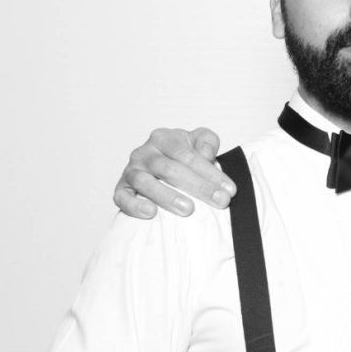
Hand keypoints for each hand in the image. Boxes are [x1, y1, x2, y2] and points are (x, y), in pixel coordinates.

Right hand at [113, 127, 234, 217]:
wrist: (161, 166)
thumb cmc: (183, 156)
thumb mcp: (199, 141)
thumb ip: (207, 142)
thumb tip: (206, 155)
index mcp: (165, 138)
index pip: (189, 155)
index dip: (211, 173)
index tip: (230, 190)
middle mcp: (145, 152)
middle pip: (170, 169)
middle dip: (199, 187)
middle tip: (220, 201)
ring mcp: (131, 170)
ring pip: (145, 182)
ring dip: (167, 197)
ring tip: (188, 209)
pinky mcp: (121, 188)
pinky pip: (122, 197)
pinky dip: (134, 205)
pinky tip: (151, 213)